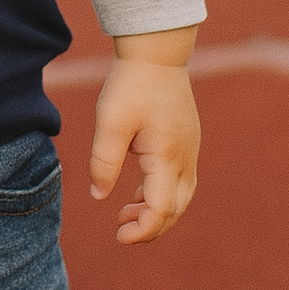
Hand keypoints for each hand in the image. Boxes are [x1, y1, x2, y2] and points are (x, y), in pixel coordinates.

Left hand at [88, 26, 199, 244]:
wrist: (157, 52)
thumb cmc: (131, 85)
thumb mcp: (110, 123)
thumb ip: (104, 162)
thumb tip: (99, 197)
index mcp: (168, 158)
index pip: (161, 209)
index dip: (142, 230)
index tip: (119, 236)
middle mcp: (185, 159)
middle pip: (175, 209)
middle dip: (150, 227)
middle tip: (121, 231)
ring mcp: (189, 150)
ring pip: (180, 196)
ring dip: (155, 211)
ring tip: (125, 214)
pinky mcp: (185, 141)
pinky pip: (178, 180)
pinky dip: (159, 193)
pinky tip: (136, 192)